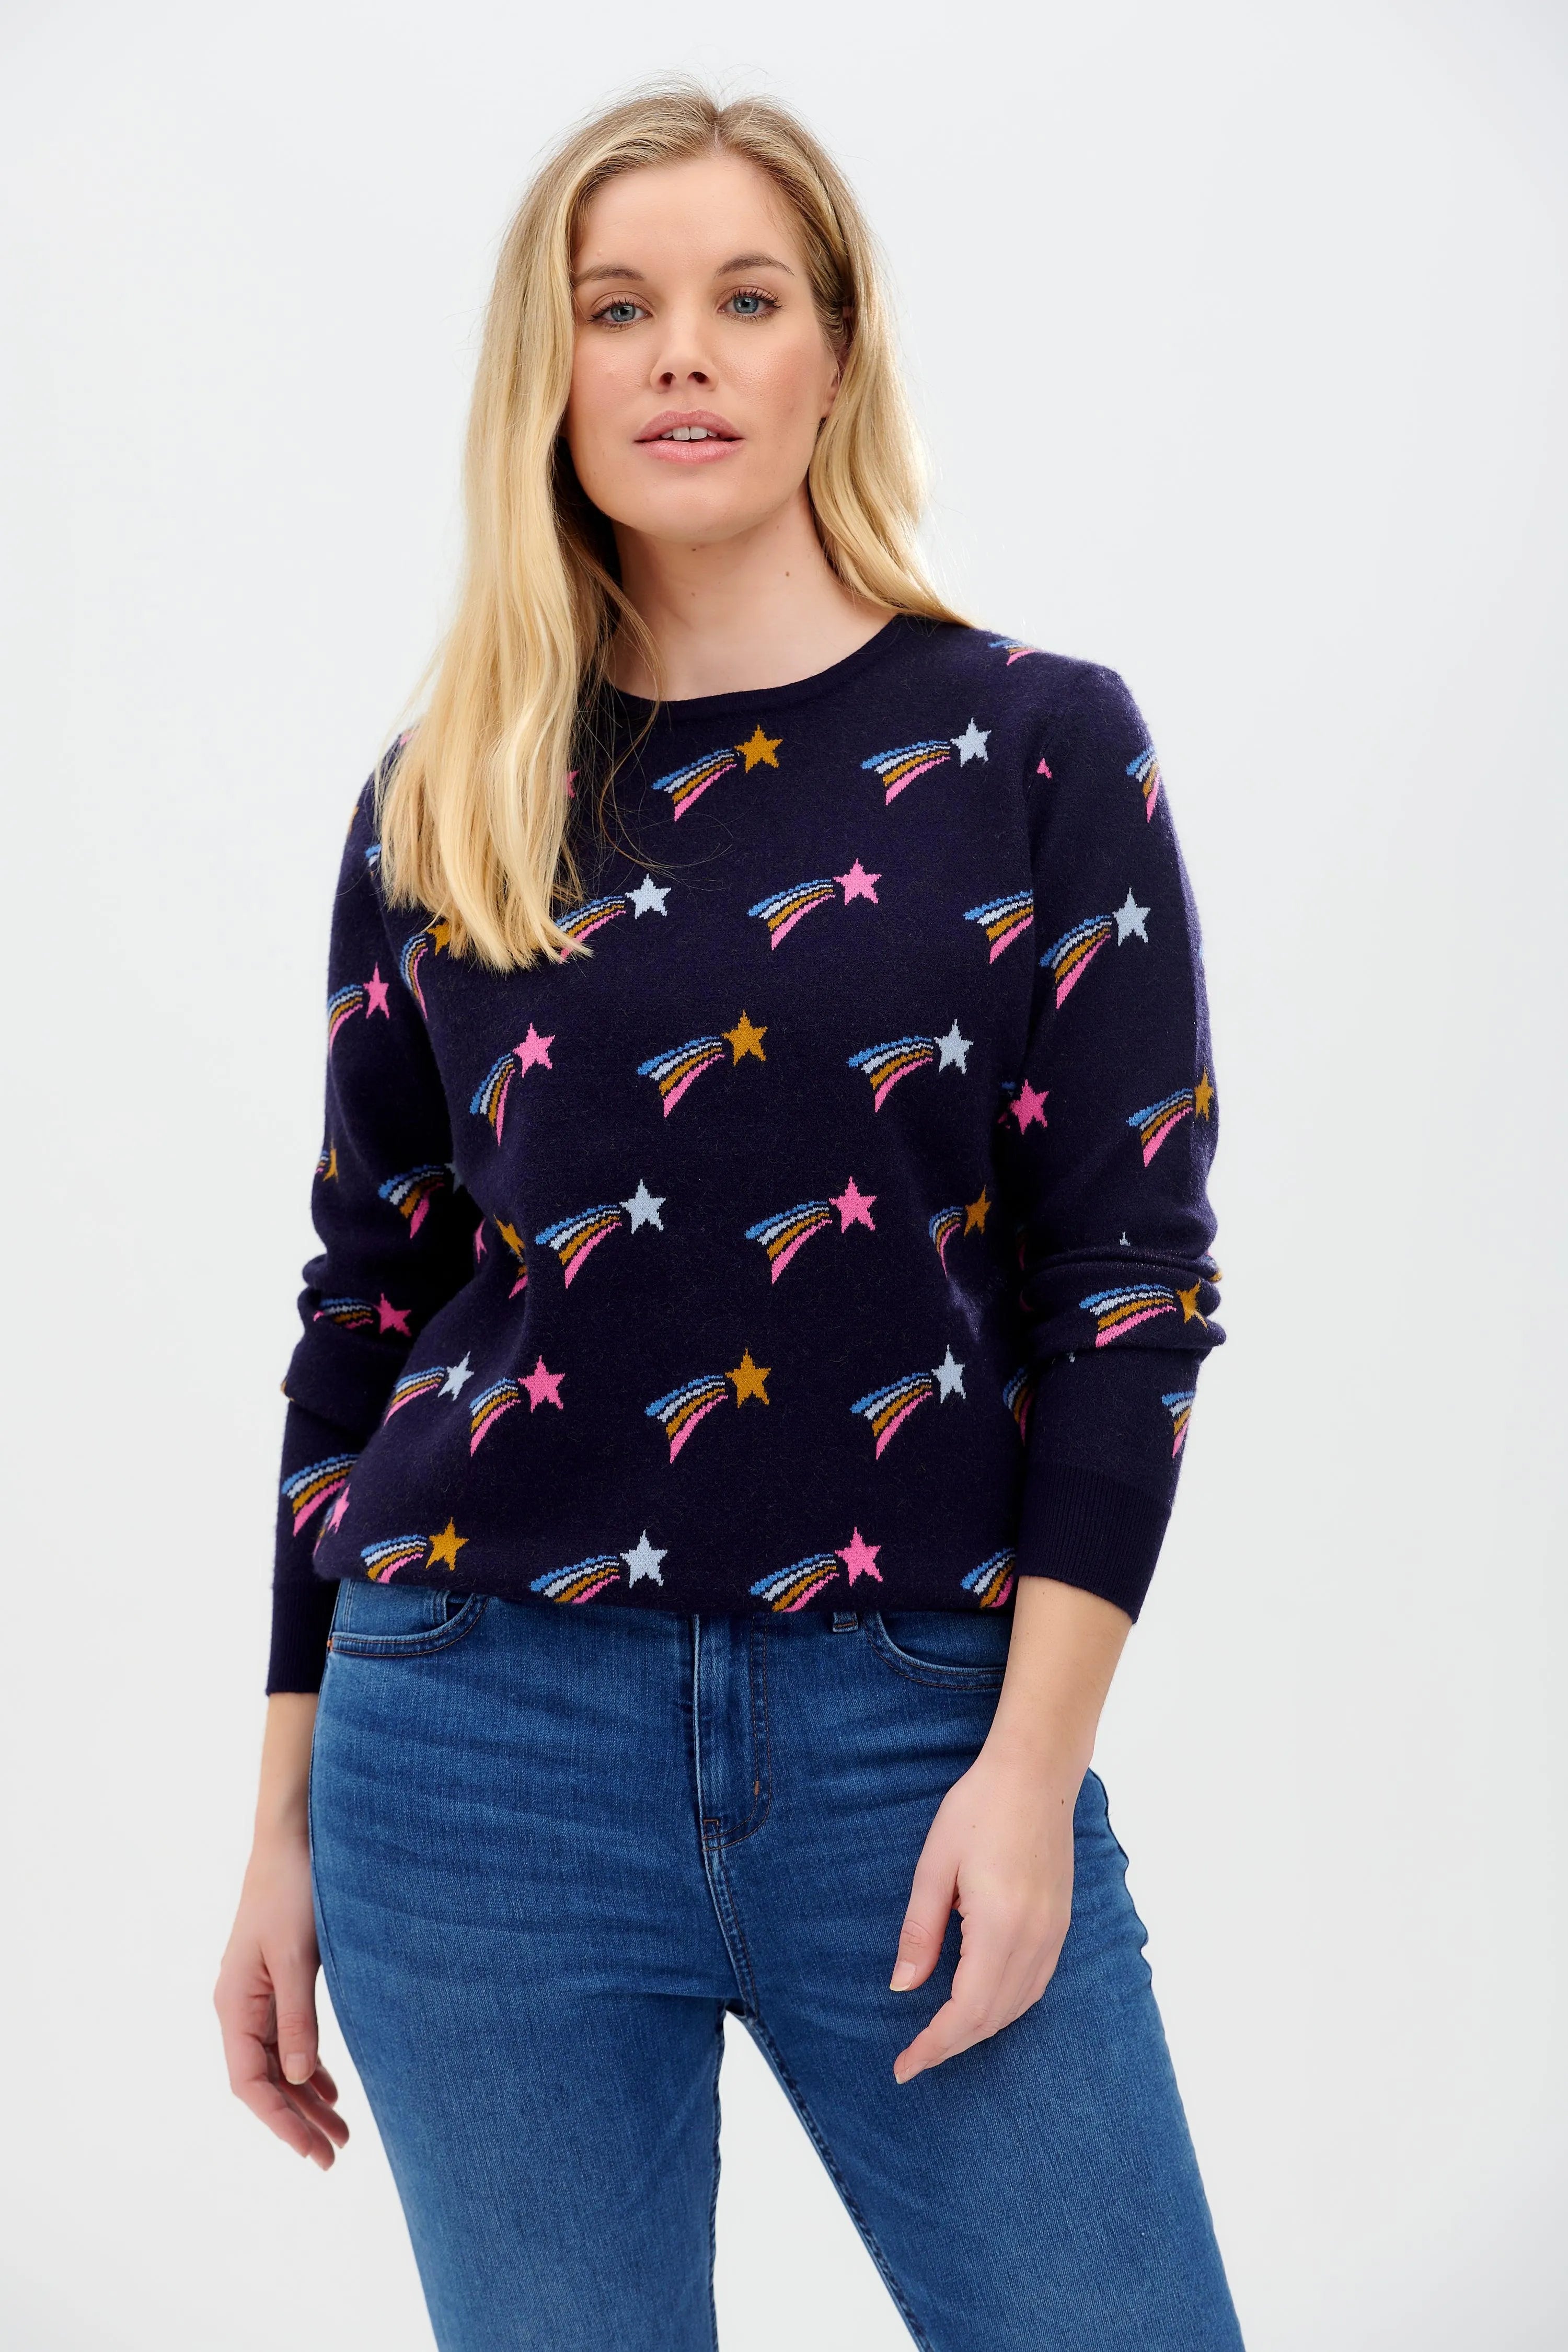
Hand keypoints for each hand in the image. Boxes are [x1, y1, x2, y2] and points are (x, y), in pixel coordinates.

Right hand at [214, 1830, 348, 2167]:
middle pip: (266, 2080)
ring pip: (280, 2063)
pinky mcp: (279, 1981)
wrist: (293, 1838)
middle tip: (335, 2156)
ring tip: (341, 2133)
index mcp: (234, 2004)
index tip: (312, 2152)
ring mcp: (258, 1995)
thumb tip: (302, 2080)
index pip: (250, 2083)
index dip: (280, 2122)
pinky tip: (331, 2088)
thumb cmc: (293, 1891)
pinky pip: (289, 2038)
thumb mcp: (297, 1957)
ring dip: (307, 2098)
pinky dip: (310, 2066)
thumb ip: (297, 2019)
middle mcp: (240, 2006)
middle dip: (298, 2120)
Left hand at [889, 1733, 1078, 2082]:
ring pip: (1017, 2007)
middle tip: (914, 2059)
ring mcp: (1054, 1934)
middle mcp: (1034, 1940)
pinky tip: (982, 2005)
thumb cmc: (978, 1808)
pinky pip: (1035, 1985)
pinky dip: (1005, 2007)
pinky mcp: (1061, 1924)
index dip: (933, 2046)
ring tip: (940, 2038)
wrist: (1036, 1773)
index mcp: (1000, 1928)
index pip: (966, 2012)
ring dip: (978, 2031)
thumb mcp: (935, 1866)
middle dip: (951, 2045)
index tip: (903, 2068)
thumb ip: (921, 1930)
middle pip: (992, 2018)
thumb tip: (904, 1986)